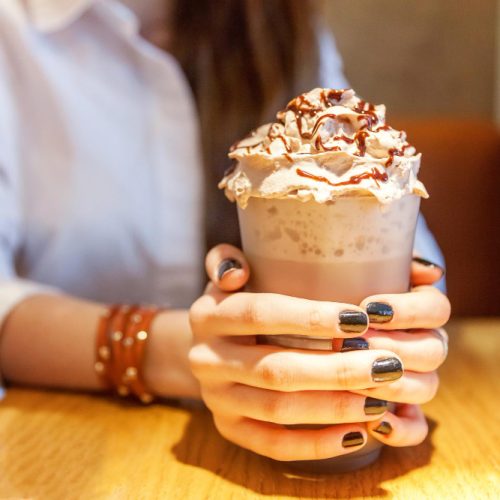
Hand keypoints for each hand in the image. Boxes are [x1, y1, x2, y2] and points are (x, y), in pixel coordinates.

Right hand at [189, 245, 409, 460]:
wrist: (209, 347)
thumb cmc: (236, 305)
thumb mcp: (226, 276)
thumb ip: (227, 261)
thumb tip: (237, 269)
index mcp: (207, 315)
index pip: (259, 314)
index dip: (309, 317)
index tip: (361, 319)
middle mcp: (205, 359)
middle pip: (275, 369)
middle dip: (336, 370)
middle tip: (386, 366)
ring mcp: (215, 399)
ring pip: (277, 410)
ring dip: (333, 407)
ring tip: (380, 400)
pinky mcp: (229, 429)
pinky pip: (273, 445)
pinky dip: (316, 445)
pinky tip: (357, 434)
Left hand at [353, 257, 450, 446]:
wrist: (326, 326)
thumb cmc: (344, 290)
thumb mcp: (363, 271)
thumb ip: (393, 262)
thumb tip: (430, 272)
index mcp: (422, 311)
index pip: (437, 310)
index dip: (407, 311)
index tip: (368, 309)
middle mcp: (426, 345)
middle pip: (432, 351)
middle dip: (392, 348)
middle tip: (351, 345)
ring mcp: (416, 378)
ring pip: (426, 388)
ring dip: (391, 385)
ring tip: (353, 380)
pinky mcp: (402, 409)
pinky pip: (416, 427)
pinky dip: (400, 428)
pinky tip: (374, 423)